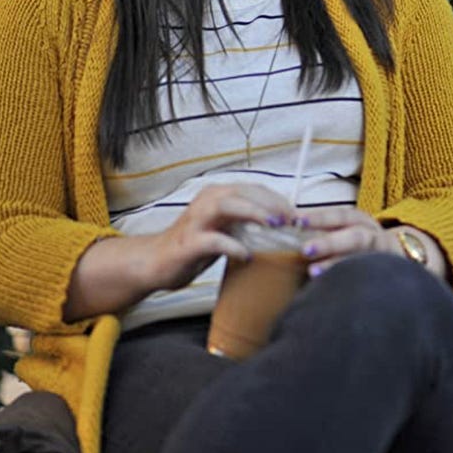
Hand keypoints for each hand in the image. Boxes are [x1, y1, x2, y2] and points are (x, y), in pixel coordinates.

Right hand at [145, 184, 295, 290]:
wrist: (155, 263)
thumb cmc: (195, 246)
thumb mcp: (225, 229)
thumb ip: (247, 223)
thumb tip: (282, 227)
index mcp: (218, 195)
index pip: (254, 189)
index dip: (278, 200)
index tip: (297, 215)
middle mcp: (207, 201)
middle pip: (244, 192)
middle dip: (272, 203)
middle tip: (292, 220)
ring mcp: (196, 220)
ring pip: (227, 205)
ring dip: (254, 213)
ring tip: (275, 225)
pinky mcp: (189, 242)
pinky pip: (213, 239)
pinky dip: (233, 246)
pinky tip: (247, 255)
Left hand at [295, 207, 399, 275]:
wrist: (401, 268)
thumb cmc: (362, 252)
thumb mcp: (347, 238)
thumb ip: (323, 237)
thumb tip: (287, 232)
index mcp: (362, 223)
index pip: (341, 217)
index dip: (320, 218)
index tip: (296, 221)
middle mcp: (376, 235)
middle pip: (356, 235)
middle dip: (330, 242)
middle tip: (305, 249)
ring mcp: (387, 254)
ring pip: (366, 255)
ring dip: (338, 262)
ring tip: (313, 272)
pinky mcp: (393, 271)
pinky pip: (374, 274)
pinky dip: (354, 279)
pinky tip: (335, 288)